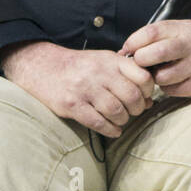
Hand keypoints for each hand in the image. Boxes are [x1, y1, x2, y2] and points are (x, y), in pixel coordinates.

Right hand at [0, 41, 155, 137]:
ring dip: (123, 120)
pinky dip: (110, 130)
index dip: (148, 91)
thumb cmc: (79, 67)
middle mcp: (99, 73)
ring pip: (117, 111)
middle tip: (133, 112)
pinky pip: (99, 122)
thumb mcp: (104, 62)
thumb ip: (127, 76)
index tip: (145, 97)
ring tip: (120, 120)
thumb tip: (149, 100)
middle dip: (137, 109)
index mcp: (110, 60)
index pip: (142, 76)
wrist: (42, 67)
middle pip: (132, 97)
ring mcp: (84, 89)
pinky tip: (113, 130)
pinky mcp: (71, 105)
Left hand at [119, 20, 190, 98]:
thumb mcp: (179, 30)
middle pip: (155, 54)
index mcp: (184, 28)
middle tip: (140, 63)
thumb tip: (124, 53)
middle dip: (141, 61)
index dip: (134, 42)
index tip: (128, 49)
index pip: (152, 32)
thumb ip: (154, 37)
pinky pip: (172, 90)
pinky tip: (174, 79)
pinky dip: (168, 87)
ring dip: (155, 77)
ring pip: (162, 77)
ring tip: (161, 71)